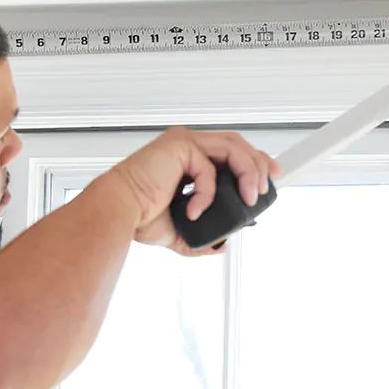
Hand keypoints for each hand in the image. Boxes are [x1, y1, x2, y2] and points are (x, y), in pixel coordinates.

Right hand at [109, 126, 282, 255]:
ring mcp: (183, 142)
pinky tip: (196, 211)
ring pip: (232, 147)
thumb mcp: (179, 231)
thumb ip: (201, 236)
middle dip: (259, 163)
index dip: (254, 162)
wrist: (118, 213)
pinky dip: (208, 193)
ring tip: (250, 197)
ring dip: (248, 172)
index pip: (230, 152)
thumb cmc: (138, 216)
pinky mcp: (179, 146)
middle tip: (266, 188)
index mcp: (187, 159)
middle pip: (237, 144)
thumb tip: (221, 246)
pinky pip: (208, 169)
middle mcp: (186, 144)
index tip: (270, 177)